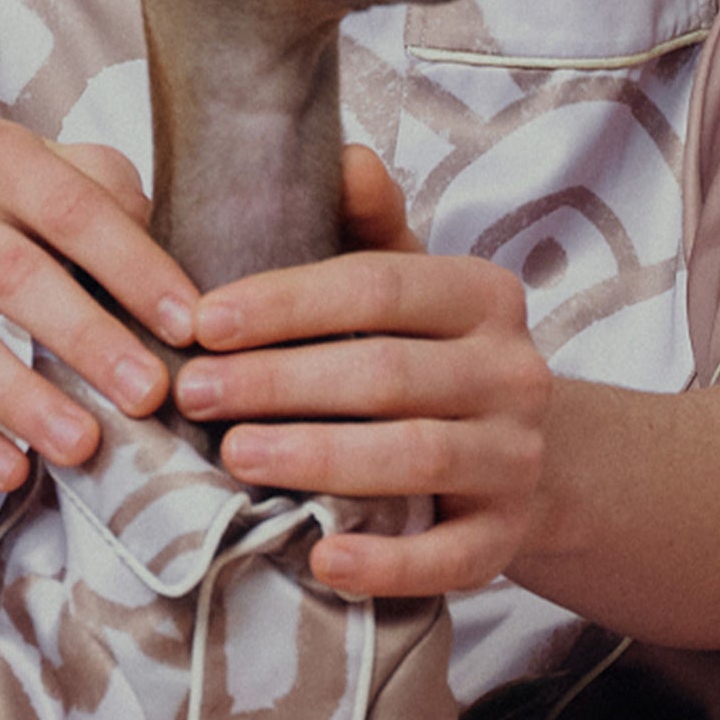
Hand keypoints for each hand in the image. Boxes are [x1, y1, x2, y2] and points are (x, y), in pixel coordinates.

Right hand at [0, 119, 194, 495]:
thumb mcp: (49, 177)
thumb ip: (110, 204)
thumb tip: (166, 279)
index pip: (73, 209)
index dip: (133, 268)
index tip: (187, 326)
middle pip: (12, 273)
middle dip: (85, 338)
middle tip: (146, 395)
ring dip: (20, 398)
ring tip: (81, 446)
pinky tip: (8, 470)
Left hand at [167, 148, 553, 598]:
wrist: (526, 454)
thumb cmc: (429, 356)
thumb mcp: (409, 284)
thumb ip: (368, 225)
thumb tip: (340, 157)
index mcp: (483, 294)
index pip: (379, 286)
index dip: (286, 303)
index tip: (201, 322)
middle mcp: (513, 372)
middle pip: (387, 373)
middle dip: (280, 383)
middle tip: (193, 394)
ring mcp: (518, 459)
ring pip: (415, 457)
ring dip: (319, 459)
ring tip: (233, 458)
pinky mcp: (507, 539)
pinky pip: (448, 556)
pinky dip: (385, 562)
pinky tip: (322, 560)